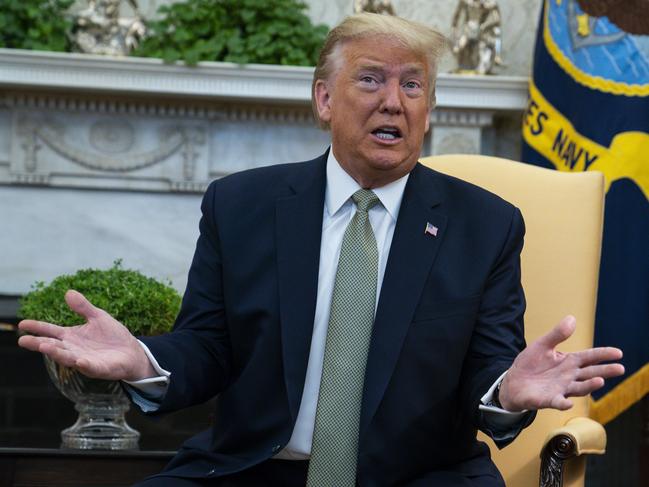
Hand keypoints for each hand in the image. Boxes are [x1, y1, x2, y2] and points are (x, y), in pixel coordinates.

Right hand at [18, 290, 155, 380]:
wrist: (132, 352)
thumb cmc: (112, 336)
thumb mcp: (98, 317)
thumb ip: (83, 307)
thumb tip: (68, 292)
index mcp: (71, 336)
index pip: (51, 331)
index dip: (37, 327)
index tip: (22, 323)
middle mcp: (73, 349)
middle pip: (53, 346)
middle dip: (39, 343)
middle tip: (24, 340)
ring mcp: (84, 360)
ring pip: (67, 357)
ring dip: (57, 353)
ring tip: (45, 347)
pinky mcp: (98, 368)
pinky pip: (90, 367)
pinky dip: (84, 365)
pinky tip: (79, 361)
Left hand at [498, 315, 623, 411]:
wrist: (513, 382)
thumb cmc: (531, 364)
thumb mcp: (542, 345)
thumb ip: (557, 334)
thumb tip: (572, 318)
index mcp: (569, 362)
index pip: (589, 357)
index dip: (603, 354)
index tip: (618, 353)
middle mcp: (569, 377)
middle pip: (590, 373)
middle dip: (605, 371)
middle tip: (620, 368)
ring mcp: (560, 389)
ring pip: (579, 388)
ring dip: (589, 386)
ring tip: (600, 380)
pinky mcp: (548, 400)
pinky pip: (557, 402)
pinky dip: (563, 403)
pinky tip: (568, 402)